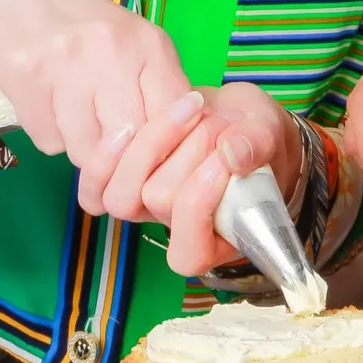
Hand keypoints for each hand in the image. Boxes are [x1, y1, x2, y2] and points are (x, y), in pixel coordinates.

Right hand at [0, 0, 191, 173]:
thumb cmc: (81, 26)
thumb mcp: (133, 43)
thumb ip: (158, 88)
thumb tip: (179, 143)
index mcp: (148, 43)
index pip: (172, 116)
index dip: (164, 144)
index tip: (151, 149)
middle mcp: (112, 51)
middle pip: (130, 142)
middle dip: (120, 153)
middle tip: (109, 139)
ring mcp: (67, 64)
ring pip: (86, 149)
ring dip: (82, 146)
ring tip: (75, 116)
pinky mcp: (26, 78)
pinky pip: (48, 141)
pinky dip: (51, 135)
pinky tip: (48, 107)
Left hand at [87, 80, 302, 276]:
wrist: (230, 118)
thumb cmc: (254, 136)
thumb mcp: (268, 134)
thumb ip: (259, 143)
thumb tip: (234, 154)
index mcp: (217, 240)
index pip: (189, 252)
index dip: (199, 204)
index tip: (225, 156)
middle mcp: (175, 230)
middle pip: (160, 202)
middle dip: (191, 150)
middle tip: (219, 122)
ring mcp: (145, 208)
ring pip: (125, 192)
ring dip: (155, 141)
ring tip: (189, 110)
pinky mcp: (122, 182)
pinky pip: (94, 188)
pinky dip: (106, 157)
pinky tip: (128, 128)